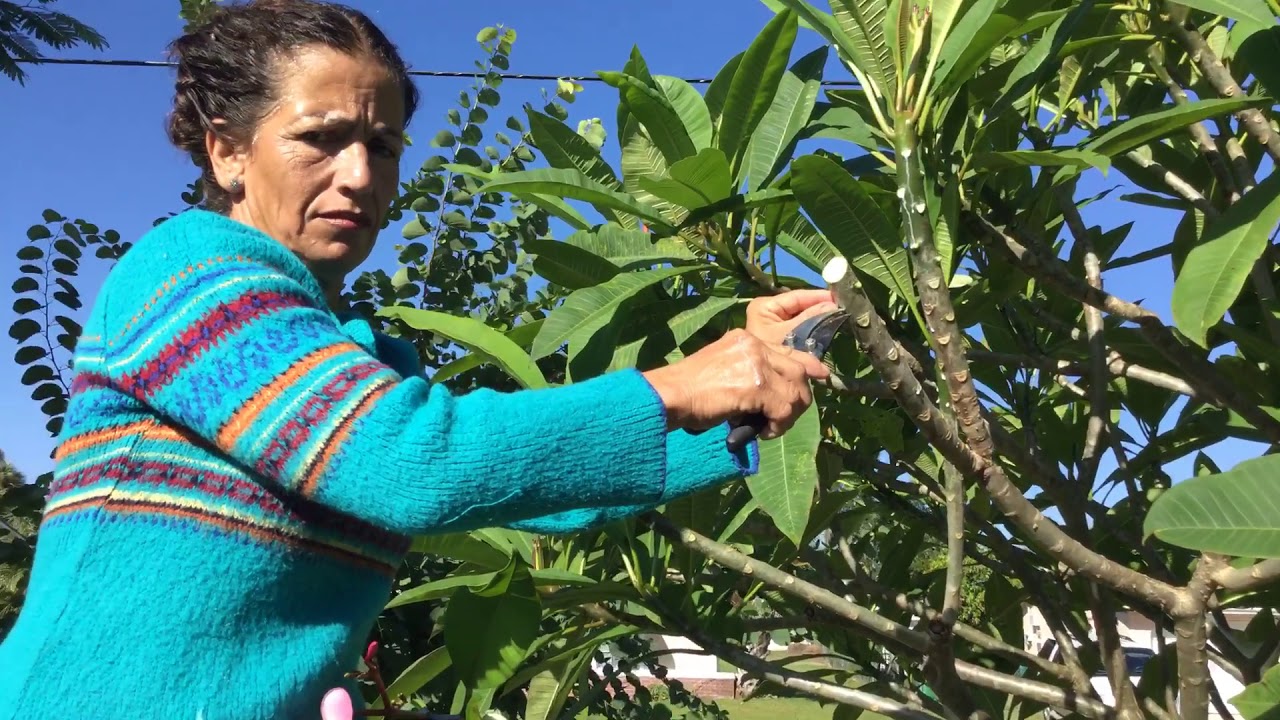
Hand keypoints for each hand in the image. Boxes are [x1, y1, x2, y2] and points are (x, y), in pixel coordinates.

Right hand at [642, 329, 829, 439]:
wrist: (670, 395)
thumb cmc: (689, 390)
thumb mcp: (722, 369)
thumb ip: (749, 371)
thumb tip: (773, 395)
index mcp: (746, 338)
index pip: (789, 349)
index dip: (810, 366)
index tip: (822, 376)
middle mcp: (754, 345)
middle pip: (798, 371)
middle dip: (797, 399)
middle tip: (780, 420)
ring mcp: (756, 363)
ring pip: (795, 391)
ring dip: (788, 416)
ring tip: (769, 428)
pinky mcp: (756, 385)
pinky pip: (783, 408)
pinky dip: (778, 425)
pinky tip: (761, 431)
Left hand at [745, 289, 839, 347]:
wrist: (761, 385)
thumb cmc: (771, 353)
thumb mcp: (792, 334)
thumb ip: (811, 318)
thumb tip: (833, 306)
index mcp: (765, 306)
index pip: (796, 296)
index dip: (818, 296)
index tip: (838, 297)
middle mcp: (769, 312)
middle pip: (800, 306)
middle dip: (821, 308)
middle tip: (842, 308)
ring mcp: (774, 325)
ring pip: (802, 317)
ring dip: (819, 319)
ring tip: (839, 316)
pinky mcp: (781, 337)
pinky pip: (801, 329)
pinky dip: (813, 329)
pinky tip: (828, 328)